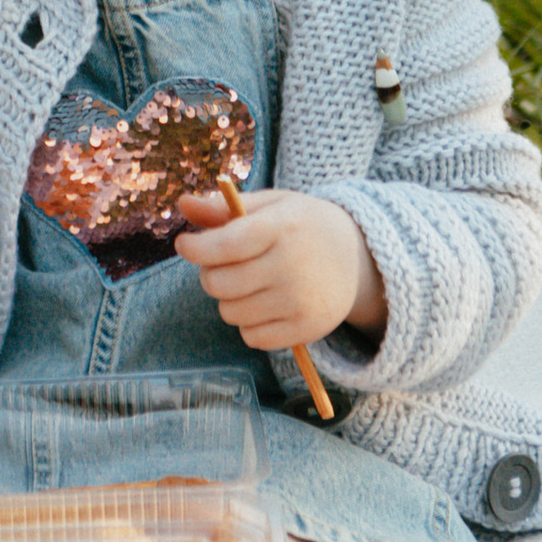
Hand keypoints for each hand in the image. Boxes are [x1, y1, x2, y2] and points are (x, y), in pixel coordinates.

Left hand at [171, 187, 383, 354]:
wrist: (358, 258)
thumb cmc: (302, 226)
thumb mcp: (270, 205)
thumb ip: (225, 207)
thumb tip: (182, 203)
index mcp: (282, 227)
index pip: (225, 245)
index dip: (196, 248)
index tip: (185, 245)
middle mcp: (292, 266)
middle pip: (219, 284)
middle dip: (210, 274)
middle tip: (223, 264)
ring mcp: (301, 301)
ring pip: (230, 313)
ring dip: (229, 300)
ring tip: (249, 283)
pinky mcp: (307, 330)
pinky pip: (252, 337)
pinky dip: (249, 324)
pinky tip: (264, 304)